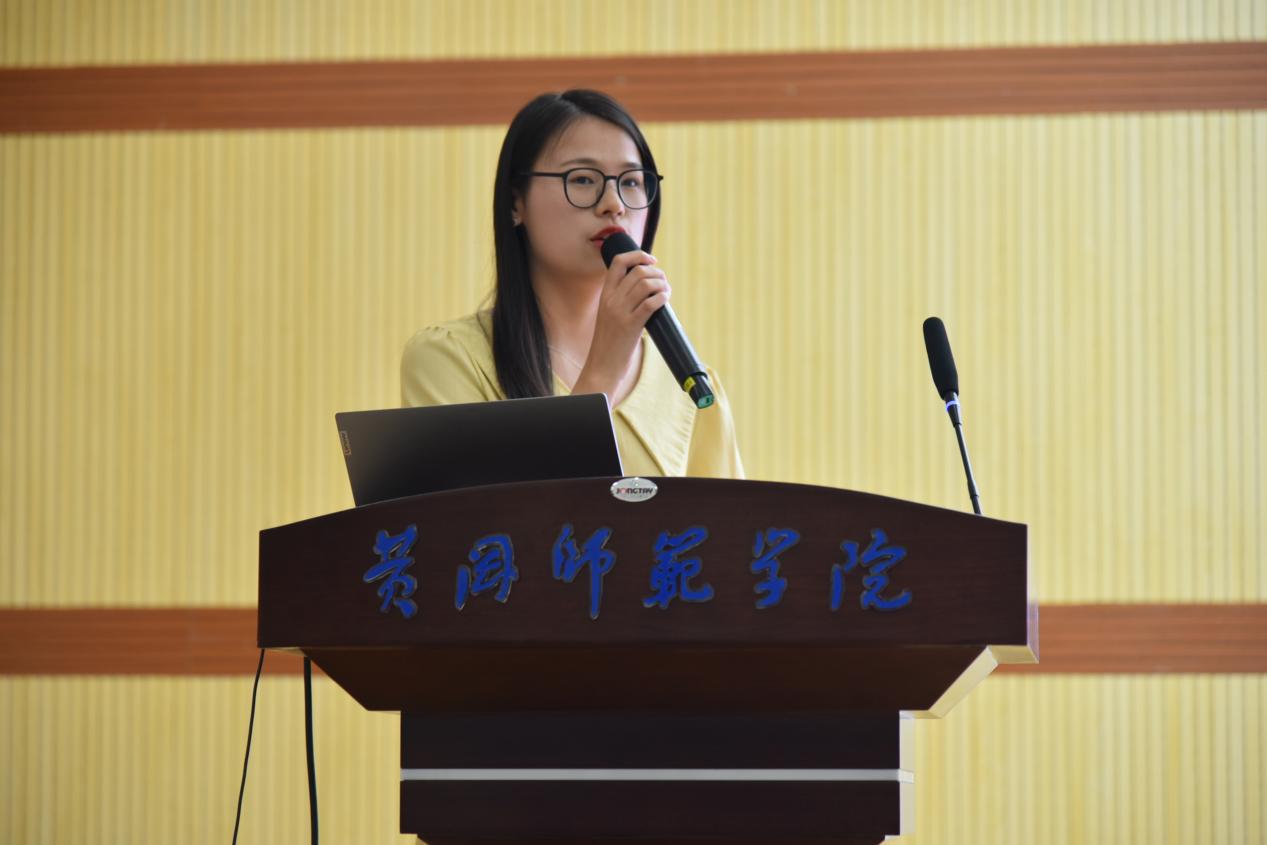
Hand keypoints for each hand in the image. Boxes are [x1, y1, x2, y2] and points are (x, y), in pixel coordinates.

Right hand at [573, 250, 669, 398]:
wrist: (602, 366)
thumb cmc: (610, 342)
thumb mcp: (609, 315)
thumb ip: (622, 300)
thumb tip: (645, 286)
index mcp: (605, 295)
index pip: (619, 262)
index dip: (638, 255)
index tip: (651, 260)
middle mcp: (611, 300)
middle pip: (637, 271)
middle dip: (656, 272)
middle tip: (664, 282)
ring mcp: (620, 312)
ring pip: (646, 284)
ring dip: (662, 284)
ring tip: (666, 291)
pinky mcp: (631, 326)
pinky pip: (650, 303)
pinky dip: (662, 297)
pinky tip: (665, 300)